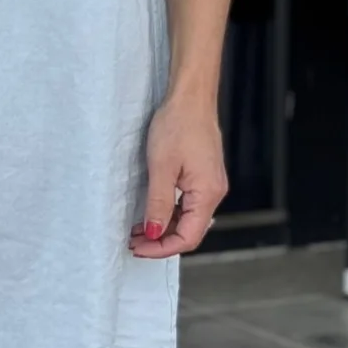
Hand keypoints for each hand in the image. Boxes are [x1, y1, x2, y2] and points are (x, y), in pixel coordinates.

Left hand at [128, 91, 227, 258]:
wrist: (191, 98)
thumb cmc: (178, 125)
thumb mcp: (161, 167)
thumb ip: (158, 204)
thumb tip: (153, 233)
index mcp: (207, 194)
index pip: (188, 237)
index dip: (161, 248)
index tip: (138, 248)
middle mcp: (214, 193)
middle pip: (189, 232)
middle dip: (160, 241)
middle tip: (133, 242)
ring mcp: (210, 185)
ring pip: (188, 220)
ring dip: (163, 229)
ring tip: (137, 231)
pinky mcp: (204, 177)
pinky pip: (189, 205)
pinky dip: (170, 214)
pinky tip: (152, 213)